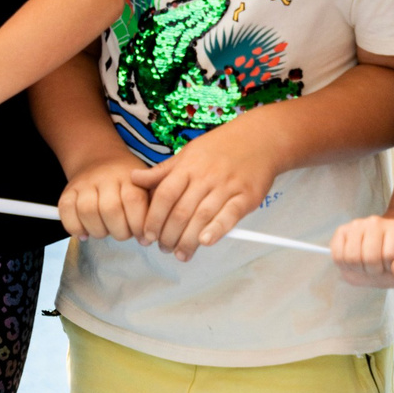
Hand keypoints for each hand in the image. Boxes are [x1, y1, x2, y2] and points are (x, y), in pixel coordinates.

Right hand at [57, 156, 148, 241]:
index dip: (138, 224)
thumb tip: (146, 239)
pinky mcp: (67, 191)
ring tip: (105, 231)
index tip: (143, 238)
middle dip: (119, 231)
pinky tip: (85, 233)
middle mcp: (105, 178)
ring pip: (87, 211)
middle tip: (122, 233)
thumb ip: (151, 208)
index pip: (133, 200)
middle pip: (110, 209)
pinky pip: (66, 211)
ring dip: (98, 231)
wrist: (99, 159)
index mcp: (129, 177)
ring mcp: (84, 184)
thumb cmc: (127, 181)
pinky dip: (74, 228)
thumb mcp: (146, 186)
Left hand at [131, 124, 279, 260]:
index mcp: (187, 166)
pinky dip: (216, 230)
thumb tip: (133, 178)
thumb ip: (162, 171)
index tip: (147, 235)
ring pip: (202, 217)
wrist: (260, 139)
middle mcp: (205, 177)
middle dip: (168, 235)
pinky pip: (229, 216)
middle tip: (163, 248)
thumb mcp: (188, 153)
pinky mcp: (246, 196)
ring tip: (180, 254)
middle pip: (181, 211)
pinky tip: (205, 242)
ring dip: (188, 240)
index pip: (164, 196)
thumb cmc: (219, 148)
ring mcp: (226, 186)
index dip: (153, 218)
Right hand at [333, 215, 393, 289]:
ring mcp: (356, 225)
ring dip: (358, 268)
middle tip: (380, 266)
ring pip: (349, 257)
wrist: (391, 240)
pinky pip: (336, 254)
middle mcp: (374, 222)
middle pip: (368, 257)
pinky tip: (355, 262)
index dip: (392, 266)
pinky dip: (343, 263)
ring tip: (367, 264)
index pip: (389, 255)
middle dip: (374, 269)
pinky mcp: (342, 231)